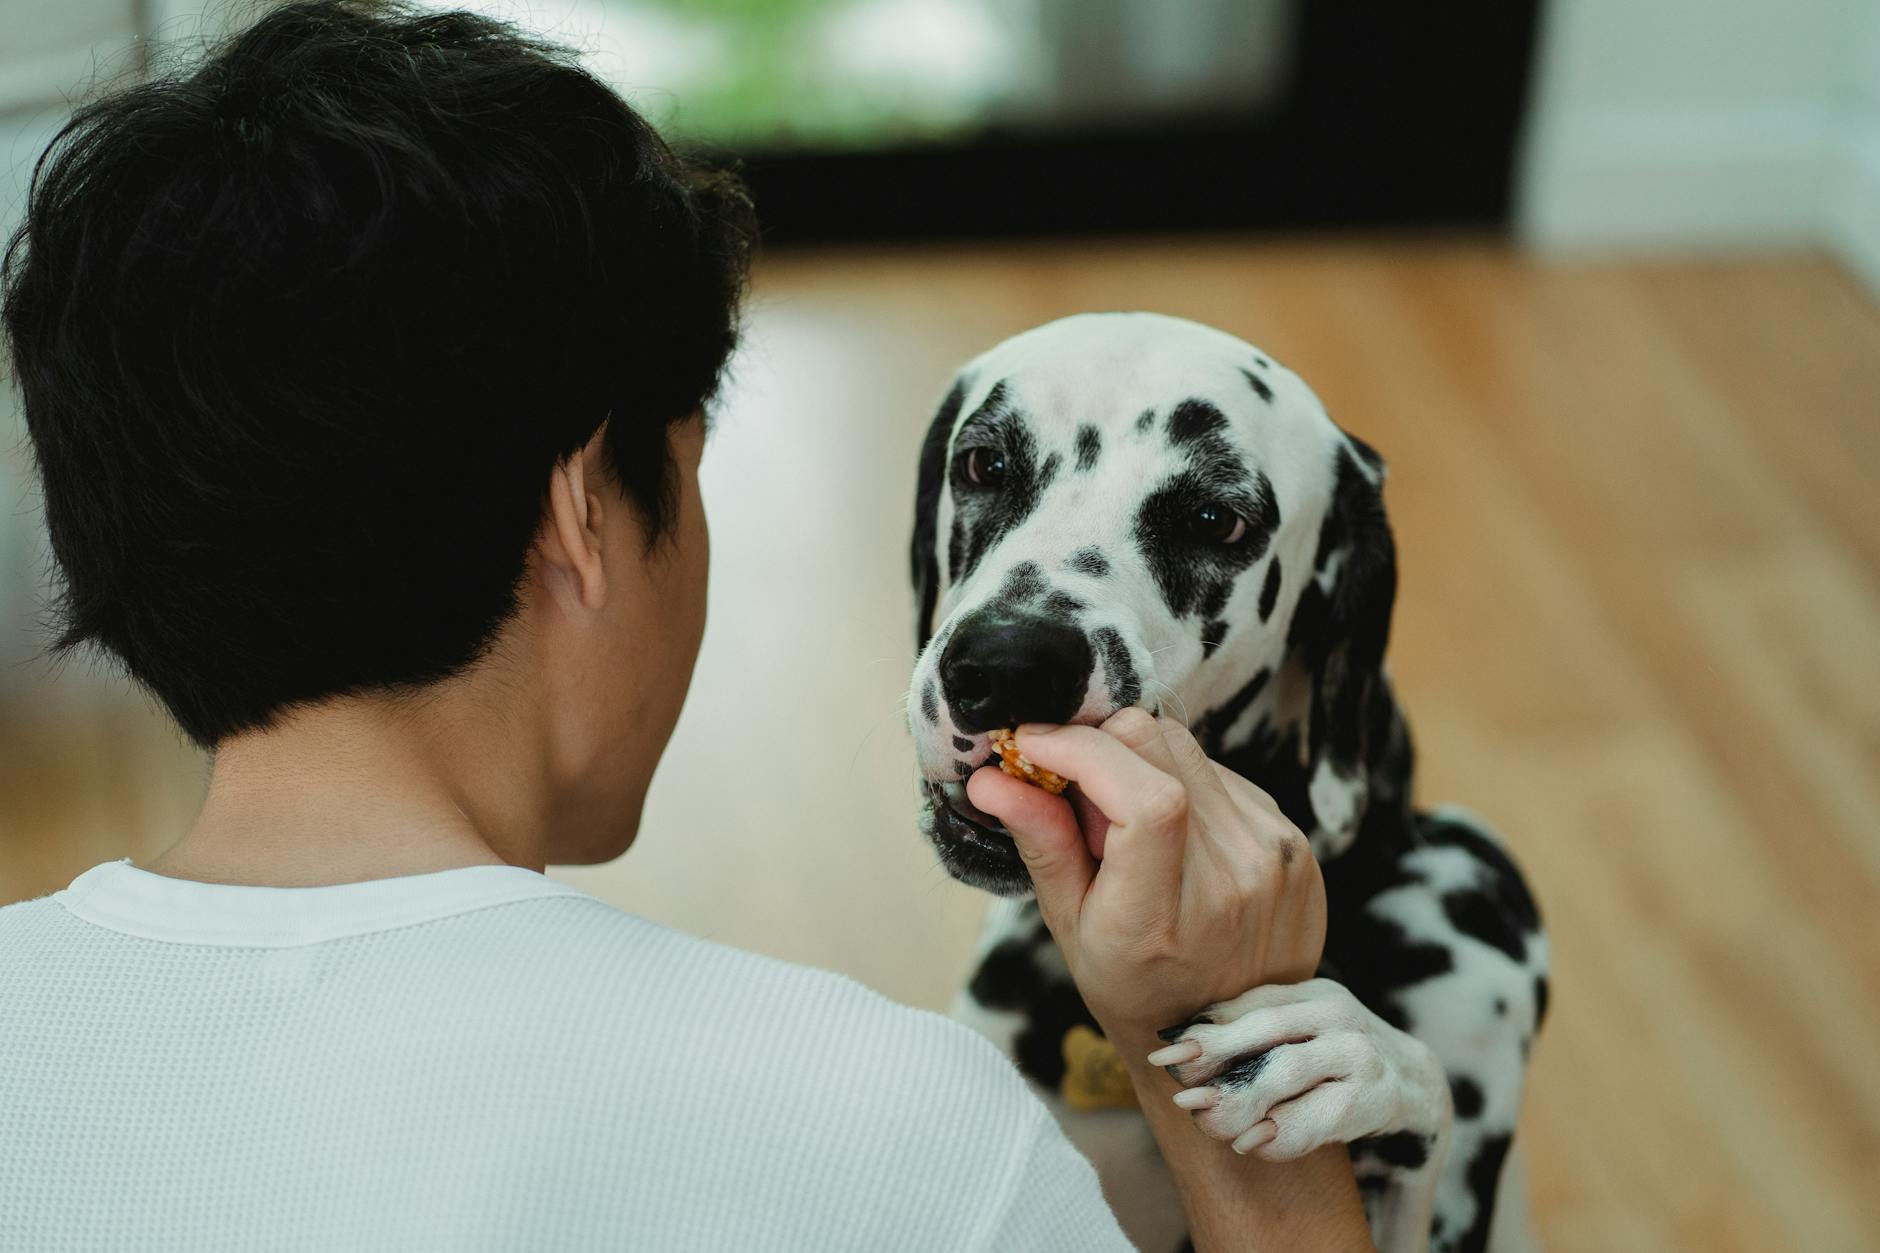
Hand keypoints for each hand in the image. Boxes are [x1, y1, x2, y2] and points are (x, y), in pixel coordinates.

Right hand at [965, 707, 1325, 1045]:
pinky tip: (1171, 832)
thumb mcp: (1073, 929)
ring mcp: (1274, 854)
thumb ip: (1041, 845)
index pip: (1143, 800)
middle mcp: (1232, 879)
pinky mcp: (1297, 838)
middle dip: (1096, 742)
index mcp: (1163, 919)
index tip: (1030, 744)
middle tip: (1068, 781)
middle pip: (1157, 745)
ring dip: (1137, 760)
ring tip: (1123, 819)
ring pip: (1185, 747)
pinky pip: (1221, 774)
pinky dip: (1180, 782)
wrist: (1236, 1035)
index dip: (1080, 750)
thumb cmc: (1140, 987)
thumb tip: (989, 779)